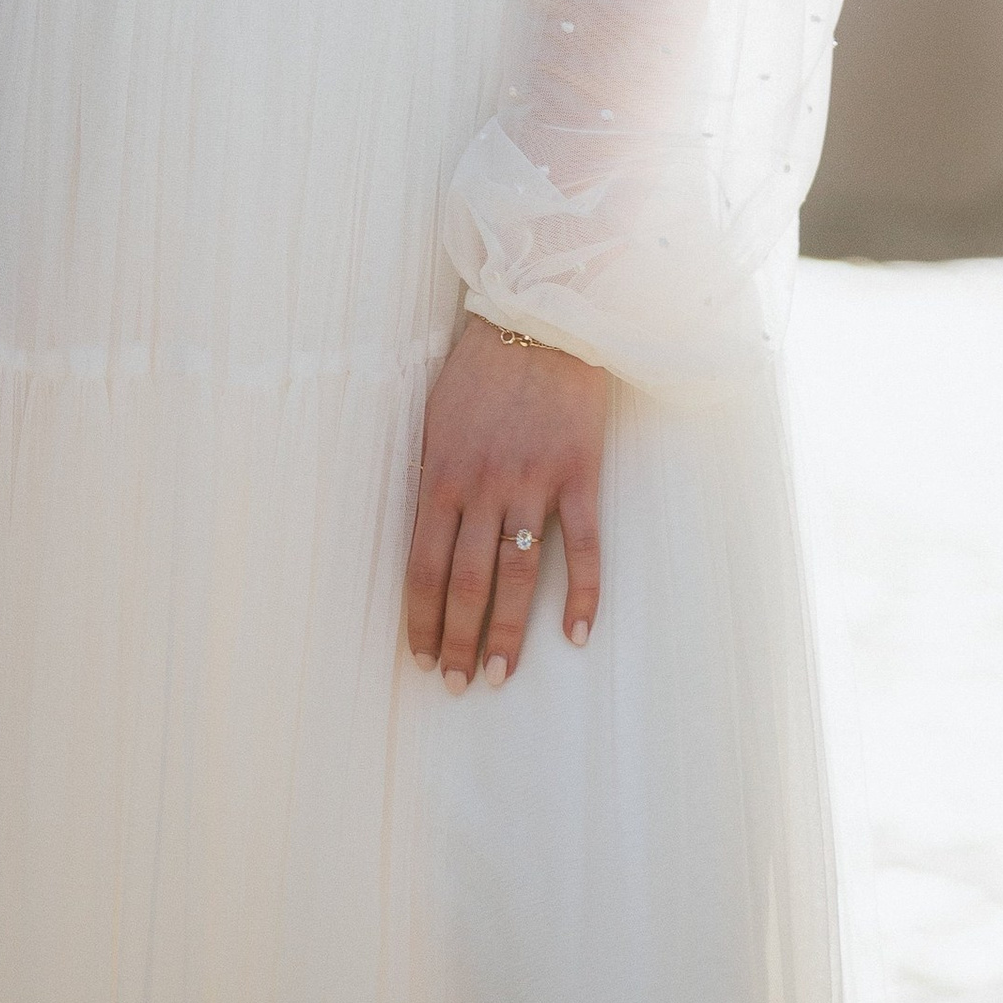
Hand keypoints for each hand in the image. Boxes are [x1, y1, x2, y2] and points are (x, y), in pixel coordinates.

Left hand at [404, 311, 604, 691]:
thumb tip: (423, 534)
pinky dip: (583, 595)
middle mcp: (483, 485)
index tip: (419, 656)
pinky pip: (583, 547)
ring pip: (518, 576)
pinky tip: (577, 636)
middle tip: (454, 685)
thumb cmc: (480, 367)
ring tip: (500, 677)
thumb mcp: (435, 417)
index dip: (420, 618)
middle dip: (458, 640)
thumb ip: (431, 475)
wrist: (540, 316)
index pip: (422, 565)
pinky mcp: (579, 475)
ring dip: (507, 633)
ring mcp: (533, 483)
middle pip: (467, 582)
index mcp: (440, 472)